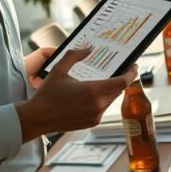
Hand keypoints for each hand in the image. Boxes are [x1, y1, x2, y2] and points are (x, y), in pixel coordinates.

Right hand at [15, 47, 137, 142]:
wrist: (38, 118)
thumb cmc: (47, 95)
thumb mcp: (59, 69)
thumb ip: (75, 55)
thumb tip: (88, 48)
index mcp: (92, 91)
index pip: (122, 82)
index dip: (131, 74)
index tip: (133, 66)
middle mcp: (97, 105)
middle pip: (118, 90)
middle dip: (120, 80)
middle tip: (119, 70)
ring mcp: (95, 116)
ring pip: (111, 100)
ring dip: (110, 90)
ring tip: (104, 81)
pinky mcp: (92, 123)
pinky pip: (103, 109)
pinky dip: (102, 100)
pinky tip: (92, 94)